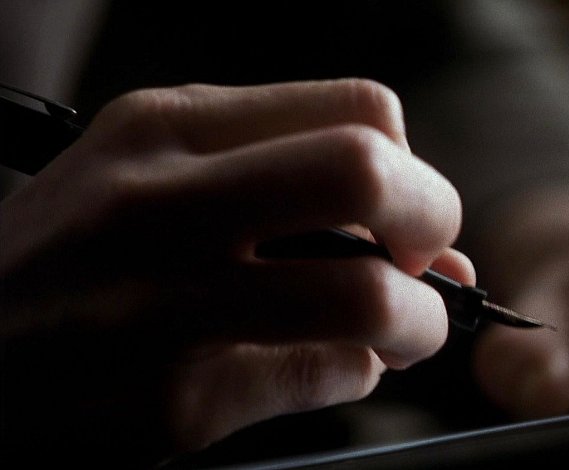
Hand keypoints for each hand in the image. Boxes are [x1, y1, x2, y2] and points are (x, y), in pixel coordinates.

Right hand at [0, 79, 473, 465]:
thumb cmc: (80, 264)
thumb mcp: (159, 186)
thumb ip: (294, 197)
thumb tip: (445, 253)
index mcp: (167, 128)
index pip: (359, 109)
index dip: (408, 164)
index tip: (396, 213)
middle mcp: (160, 200)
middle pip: (370, 171)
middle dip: (432, 219)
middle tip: (419, 264)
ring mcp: (162, 302)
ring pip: (367, 293)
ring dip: (417, 321)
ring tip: (399, 333)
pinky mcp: (172, 399)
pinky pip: (330, 376)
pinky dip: (357, 373)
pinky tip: (328, 368)